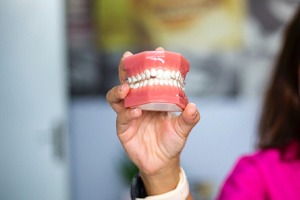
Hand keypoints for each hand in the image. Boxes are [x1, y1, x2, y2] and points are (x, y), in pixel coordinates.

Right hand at [106, 48, 199, 195]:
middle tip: (128, 58)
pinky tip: (136, 111)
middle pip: (128, 81)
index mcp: (152, 98)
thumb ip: (189, 118)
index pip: (150, 78)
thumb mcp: (183, 128)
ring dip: (119, 90)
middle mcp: (139, 103)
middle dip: (126, 69)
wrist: (162, 162)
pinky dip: (128, 112)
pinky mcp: (123, 127)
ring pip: (116, 97)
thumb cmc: (172, 142)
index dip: (152, 64)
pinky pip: (121, 116)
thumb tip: (192, 106)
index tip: (159, 51)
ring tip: (127, 88)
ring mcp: (129, 114)